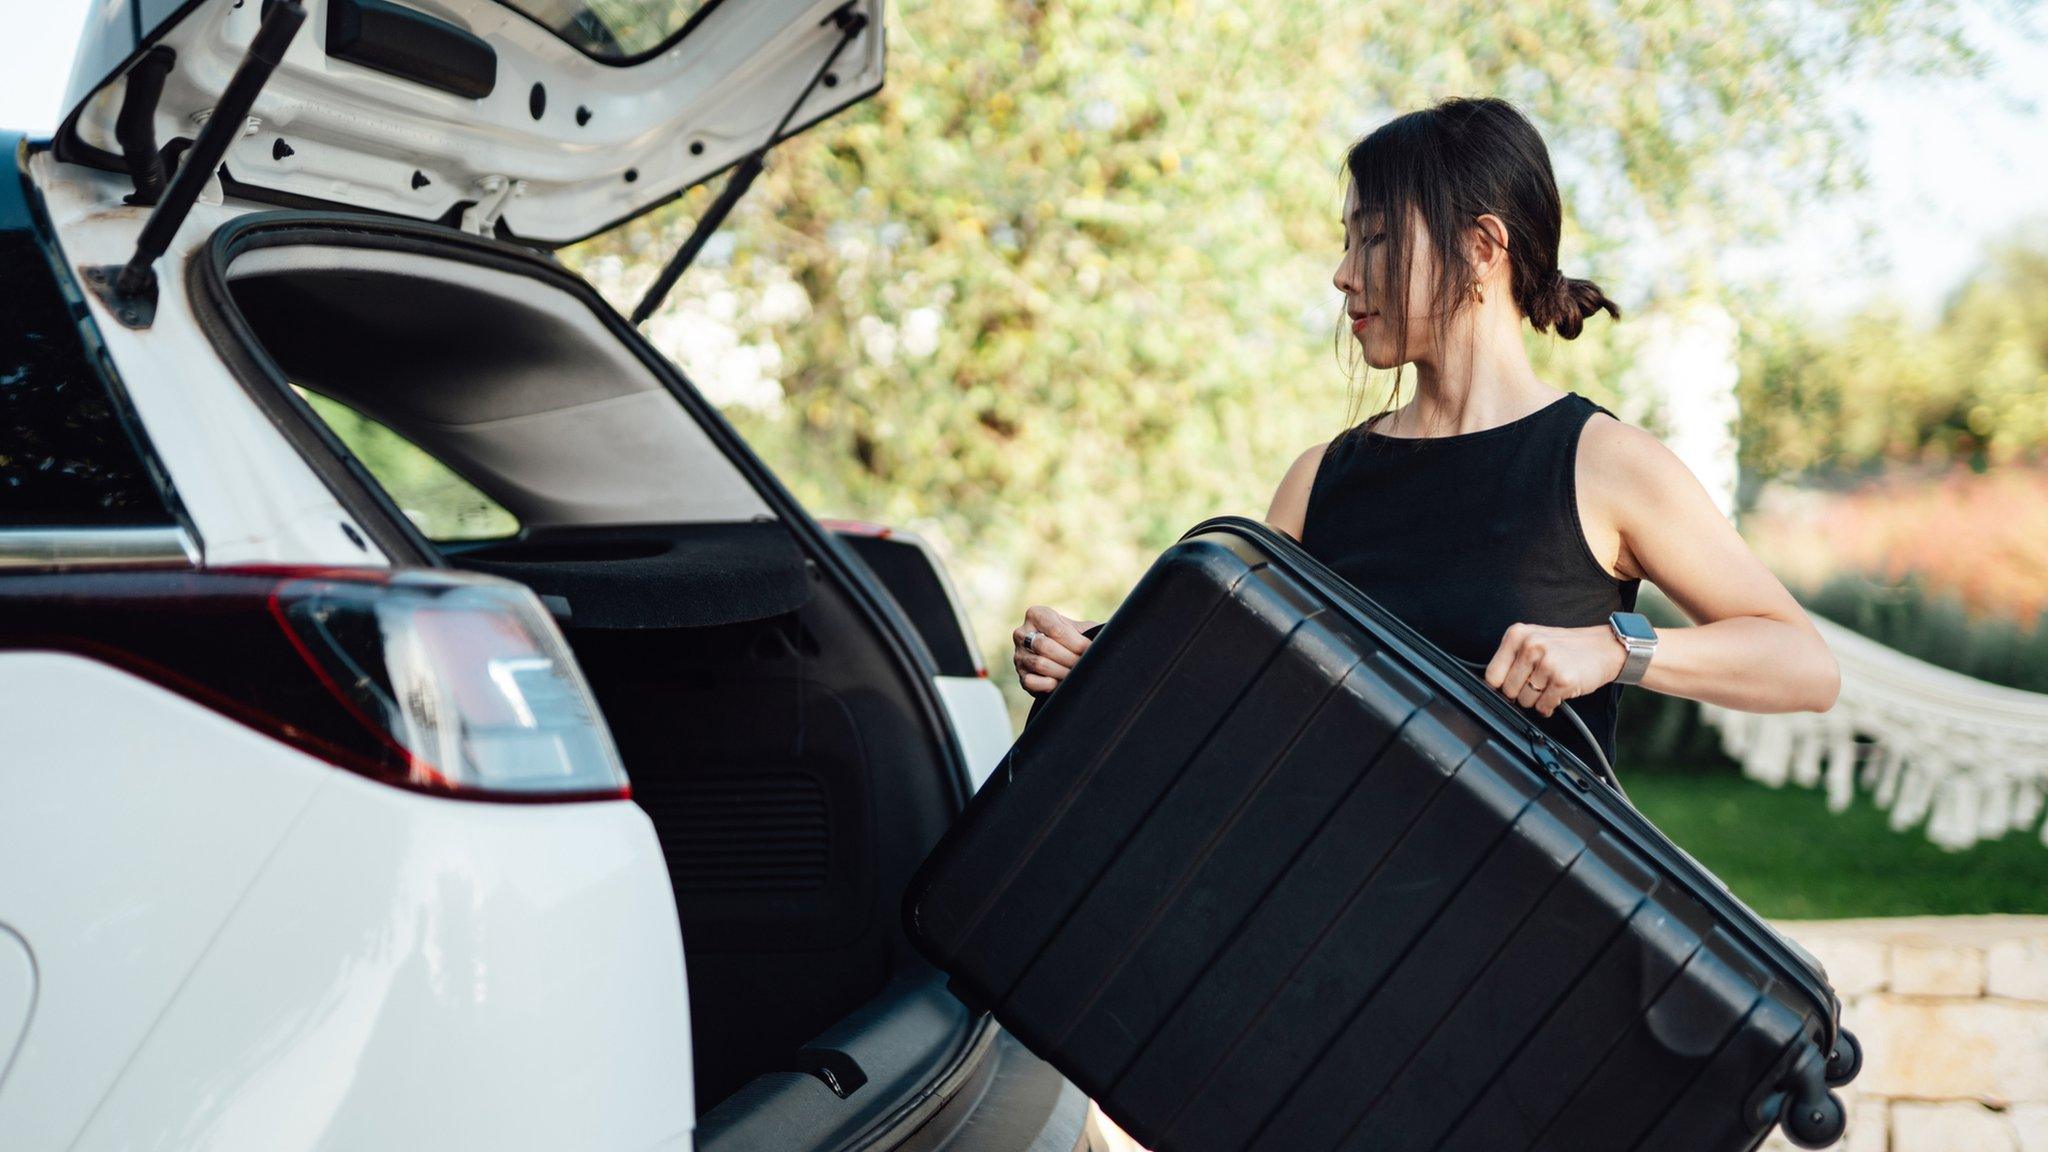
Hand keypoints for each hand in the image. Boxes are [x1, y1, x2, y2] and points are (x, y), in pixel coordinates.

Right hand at [1014, 605, 1099, 696]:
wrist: (1061, 657)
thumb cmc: (1073, 639)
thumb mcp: (1079, 629)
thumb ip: (1087, 631)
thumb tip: (1103, 640)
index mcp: (1036, 615)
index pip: (1055, 629)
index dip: (1076, 642)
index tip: (1090, 650)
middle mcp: (1022, 633)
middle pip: (1046, 647)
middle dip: (1070, 658)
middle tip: (1084, 664)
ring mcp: (1018, 655)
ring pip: (1040, 664)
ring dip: (1062, 671)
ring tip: (1075, 673)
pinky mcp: (1021, 675)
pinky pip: (1031, 681)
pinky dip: (1048, 684)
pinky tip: (1059, 682)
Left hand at [1482, 623, 1627, 716]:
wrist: (1603, 648)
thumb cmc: (1566, 647)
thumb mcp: (1533, 640)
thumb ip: (1511, 658)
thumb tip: (1491, 687)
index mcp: (1517, 634)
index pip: (1492, 674)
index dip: (1500, 686)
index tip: (1511, 686)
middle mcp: (1530, 646)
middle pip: (1507, 690)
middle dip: (1521, 693)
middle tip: (1538, 683)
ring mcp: (1547, 662)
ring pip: (1525, 701)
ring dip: (1537, 700)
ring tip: (1550, 684)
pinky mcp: (1562, 680)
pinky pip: (1543, 706)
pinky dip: (1550, 705)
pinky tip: (1559, 692)